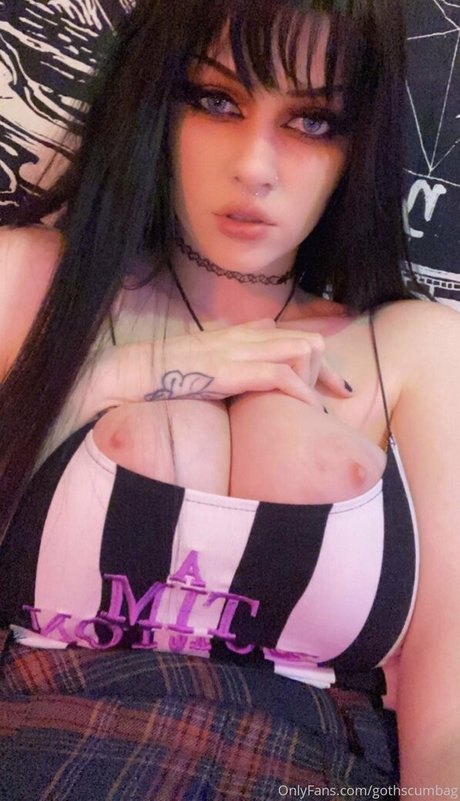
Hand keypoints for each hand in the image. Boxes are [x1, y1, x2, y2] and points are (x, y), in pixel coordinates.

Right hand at [142, 319, 351, 407]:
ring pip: (295, 350)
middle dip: (323, 368)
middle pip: (301, 341)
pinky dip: (298, 392)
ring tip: (327, 399)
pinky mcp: (228, 370)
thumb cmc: (160, 377)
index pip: (286, 336)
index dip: (313, 359)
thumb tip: (251, 372)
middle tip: (339, 393)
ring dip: (314, 377)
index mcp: (235, 336)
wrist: (127, 374)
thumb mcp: (202, 368)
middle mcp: (239, 338)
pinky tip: (308, 408)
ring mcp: (234, 351)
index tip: (331, 384)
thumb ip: (228, 365)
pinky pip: (276, 375)